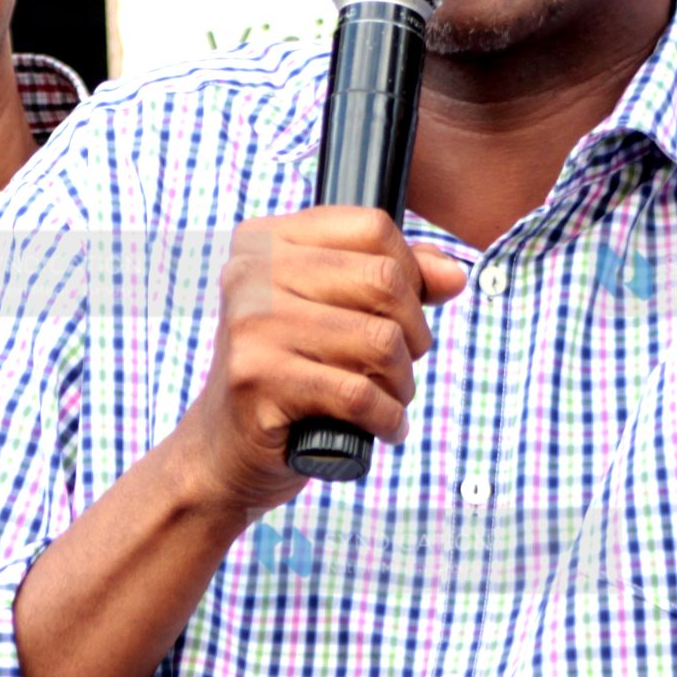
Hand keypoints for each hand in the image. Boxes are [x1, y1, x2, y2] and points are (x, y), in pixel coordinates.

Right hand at [169, 207, 464, 518]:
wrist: (223, 449)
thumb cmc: (287, 375)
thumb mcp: (333, 313)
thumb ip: (394, 282)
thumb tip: (453, 275)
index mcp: (267, 240)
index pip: (372, 227)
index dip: (411, 274)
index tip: (403, 315)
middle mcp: (251, 271)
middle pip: (384, 280)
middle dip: (413, 333)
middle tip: (398, 366)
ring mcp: (250, 323)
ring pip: (380, 340)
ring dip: (401, 383)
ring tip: (386, 400)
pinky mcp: (256, 378)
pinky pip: (359, 394)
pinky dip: (387, 418)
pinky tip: (381, 428)